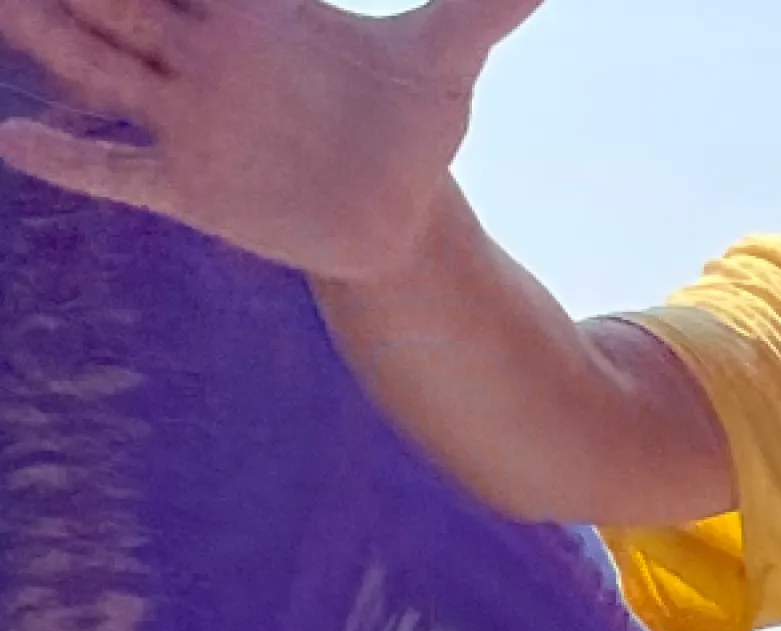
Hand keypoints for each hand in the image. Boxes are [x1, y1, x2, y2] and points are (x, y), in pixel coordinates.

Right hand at [0, 0, 549, 283]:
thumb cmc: (410, 122)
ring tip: (6, 10)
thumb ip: (483, 7)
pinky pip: (115, 169)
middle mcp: (206, 54)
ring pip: (100, 66)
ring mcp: (188, 116)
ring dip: (50, 38)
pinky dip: (68, 158)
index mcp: (259, 12)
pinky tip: (13, 141)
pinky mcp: (188, 183)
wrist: (397, 210)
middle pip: (124, 0)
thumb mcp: (446, 62)